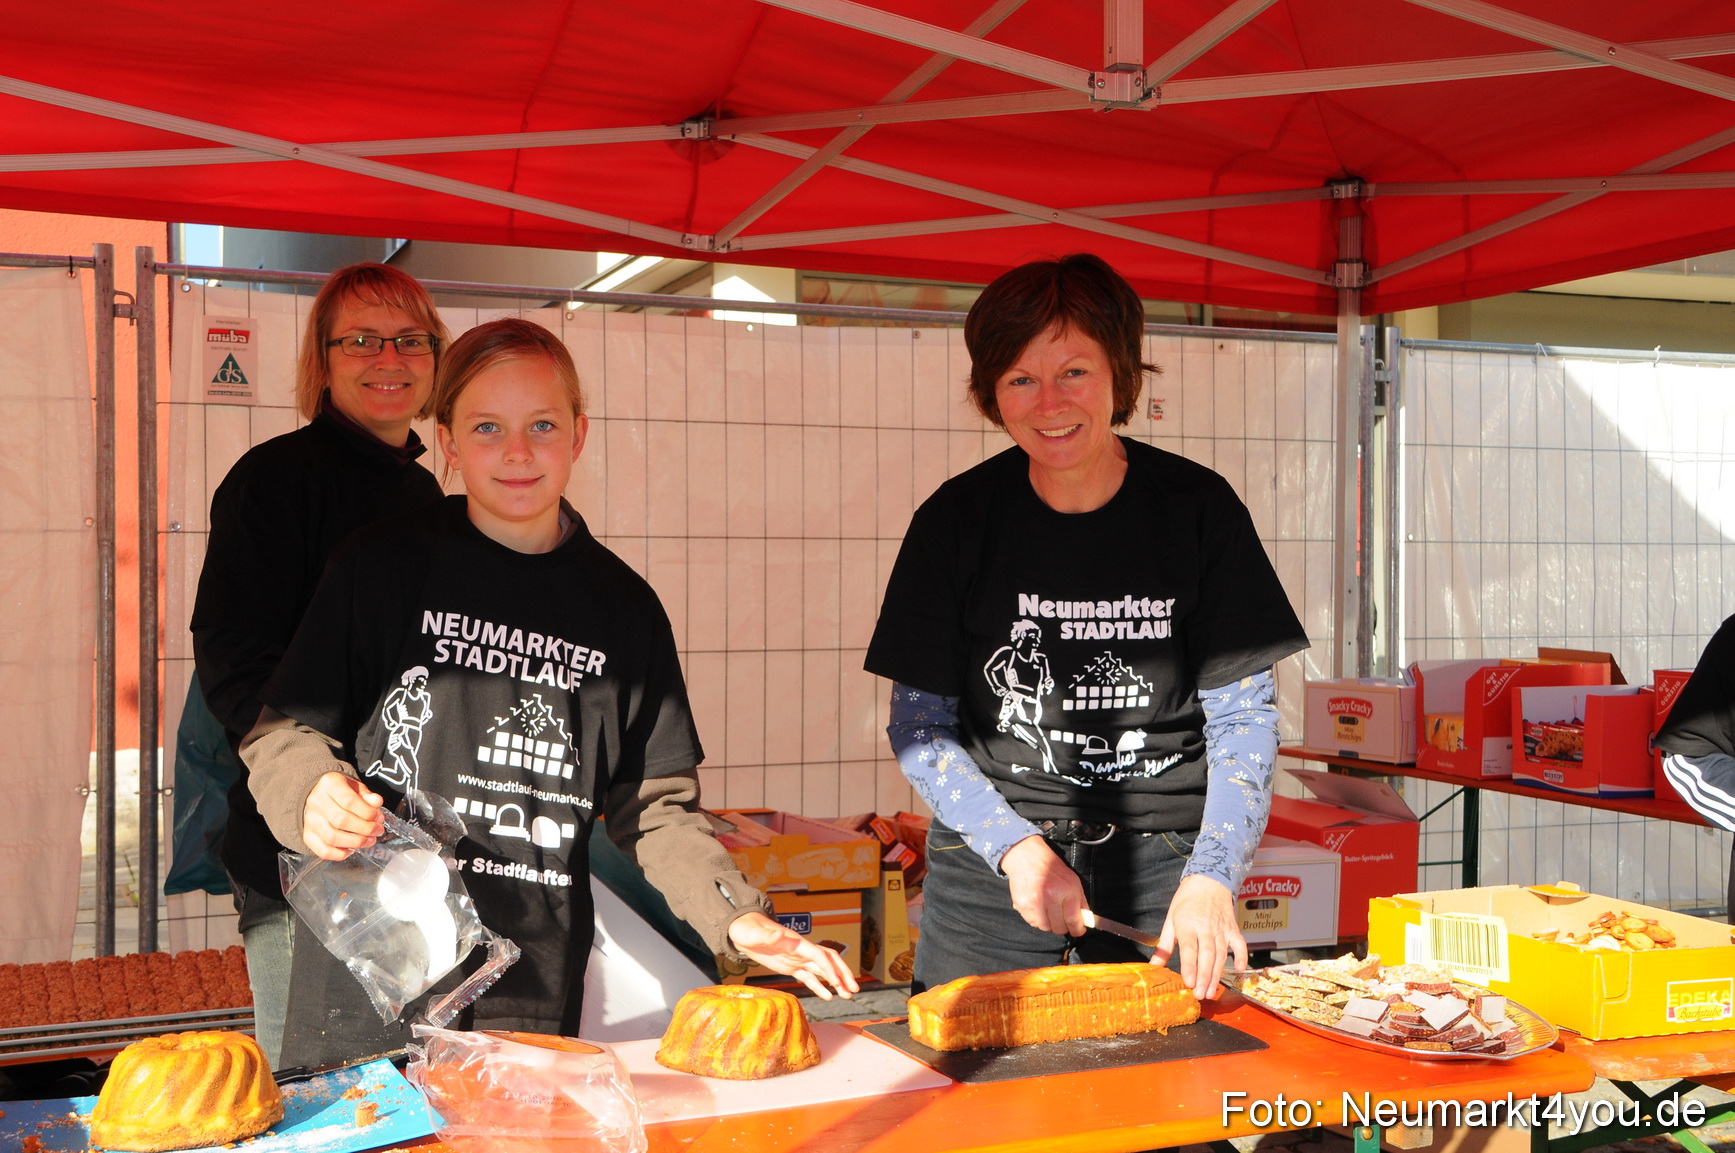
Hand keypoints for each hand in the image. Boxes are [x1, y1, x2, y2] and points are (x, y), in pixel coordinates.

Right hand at [302, 772, 384, 860]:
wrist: (317, 797)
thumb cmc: (342, 792)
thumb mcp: (355, 787)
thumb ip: (366, 795)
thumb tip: (377, 802)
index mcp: (329, 783)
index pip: (349, 800)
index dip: (367, 812)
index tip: (379, 818)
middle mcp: (316, 802)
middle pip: (340, 820)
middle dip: (364, 828)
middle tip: (378, 830)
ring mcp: (309, 820)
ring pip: (332, 837)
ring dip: (355, 842)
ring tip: (370, 841)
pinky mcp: (307, 836)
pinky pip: (323, 851)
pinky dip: (339, 854)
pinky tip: (352, 850)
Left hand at [726, 913, 859, 999]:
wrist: (743, 932)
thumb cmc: (748, 930)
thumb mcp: (755, 933)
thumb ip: (767, 936)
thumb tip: (777, 934)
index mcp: (796, 943)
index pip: (819, 955)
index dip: (829, 968)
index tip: (836, 982)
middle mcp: (801, 950)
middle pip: (828, 961)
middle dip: (843, 974)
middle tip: (854, 989)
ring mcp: (798, 959)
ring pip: (823, 971)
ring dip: (836, 982)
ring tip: (848, 995)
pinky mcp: (791, 967)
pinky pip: (809, 978)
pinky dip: (819, 987)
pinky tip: (828, 997)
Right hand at [1000, 835, 1086, 936]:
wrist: (1027, 857)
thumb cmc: (1052, 869)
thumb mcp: (1073, 881)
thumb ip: (1081, 903)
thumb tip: (1086, 922)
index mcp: (1067, 890)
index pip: (1074, 920)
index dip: (1077, 929)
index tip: (1077, 930)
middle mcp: (1051, 896)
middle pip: (1059, 928)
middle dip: (1062, 926)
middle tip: (1060, 918)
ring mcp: (1035, 901)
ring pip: (1045, 927)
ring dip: (1048, 923)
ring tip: (1047, 911)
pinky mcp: (1022, 904)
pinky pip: (1032, 922)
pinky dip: (1036, 919)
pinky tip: (1037, 908)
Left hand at [1151, 874, 1245, 999]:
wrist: (1208, 881)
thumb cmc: (1186, 901)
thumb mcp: (1170, 920)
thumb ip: (1163, 945)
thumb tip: (1153, 966)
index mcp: (1187, 924)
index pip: (1189, 948)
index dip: (1189, 966)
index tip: (1189, 983)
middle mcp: (1205, 927)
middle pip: (1207, 955)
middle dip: (1204, 977)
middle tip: (1200, 995)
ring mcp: (1221, 929)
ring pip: (1221, 955)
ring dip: (1217, 974)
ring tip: (1212, 991)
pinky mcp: (1233, 929)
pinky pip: (1240, 945)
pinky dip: (1242, 957)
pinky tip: (1239, 970)